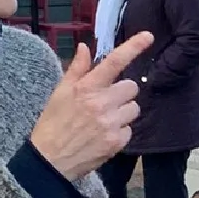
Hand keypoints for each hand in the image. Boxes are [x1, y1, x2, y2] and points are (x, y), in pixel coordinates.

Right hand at [31, 32, 153, 180]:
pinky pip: (130, 129)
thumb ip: (76, 69)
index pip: (114, 62)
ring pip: (133, 108)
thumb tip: (85, 47)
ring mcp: (110, 123)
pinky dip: (120, 131)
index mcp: (86, 88)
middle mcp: (101, 103)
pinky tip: (104, 135)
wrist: (49, 161)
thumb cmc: (53, 124)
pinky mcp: (117, 142)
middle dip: (121, 93)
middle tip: (105, 102)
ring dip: (123, 112)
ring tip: (104, 121)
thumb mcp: (59, 93)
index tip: (148, 36)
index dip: (133, 47)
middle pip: (131, 87)